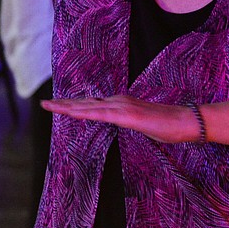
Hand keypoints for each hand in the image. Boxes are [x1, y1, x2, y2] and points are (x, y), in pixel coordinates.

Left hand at [41, 94, 200, 143]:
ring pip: (87, 106)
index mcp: (122, 103)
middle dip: (63, 103)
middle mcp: (118, 100)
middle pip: (85, 102)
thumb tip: (128, 124)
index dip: (74, 104)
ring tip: (48, 105)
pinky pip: (99, 114)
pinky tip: (70, 112)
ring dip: (66, 106)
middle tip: (44, 103)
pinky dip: (83, 112)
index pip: (93, 104)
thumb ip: (132, 123)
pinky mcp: (125, 115)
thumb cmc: (168, 126)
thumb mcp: (143, 126)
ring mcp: (121, 106)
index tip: (58, 105)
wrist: (184, 121)